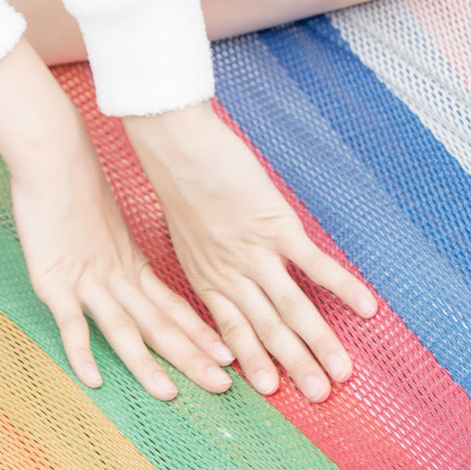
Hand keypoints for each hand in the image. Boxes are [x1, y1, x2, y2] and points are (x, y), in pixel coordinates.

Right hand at [0, 45, 234, 399]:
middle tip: (222, 385)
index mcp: (129, 263)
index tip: (227, 356)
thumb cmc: (74, 178)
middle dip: (190, 357)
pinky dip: (81, 351)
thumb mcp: (107, 221)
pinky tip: (93, 379)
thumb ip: (119, 249)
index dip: (198, 332)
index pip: (172, 305)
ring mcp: (85, 279)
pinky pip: (70, 322)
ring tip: (168, 393)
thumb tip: (132, 268)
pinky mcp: (53, 278)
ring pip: (122, 328)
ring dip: (146, 363)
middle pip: (157, 323)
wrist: (50, 151)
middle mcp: (114, 276)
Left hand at [126, 101, 376, 402]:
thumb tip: (227, 274)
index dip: (255, 361)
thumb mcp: (184, 233)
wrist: (175, 145)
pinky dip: (341, 287)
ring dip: (318, 342)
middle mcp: (231, 273)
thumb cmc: (177, 179)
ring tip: (341, 373)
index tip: (274, 390)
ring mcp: (254, 252)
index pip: (234, 331)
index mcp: (206, 277)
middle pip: (268, 329)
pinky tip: (365, 307)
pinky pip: (313, 264)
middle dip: (295, 366)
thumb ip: (207, 259)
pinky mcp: (274, 225)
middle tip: (320, 397)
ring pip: (292, 307)